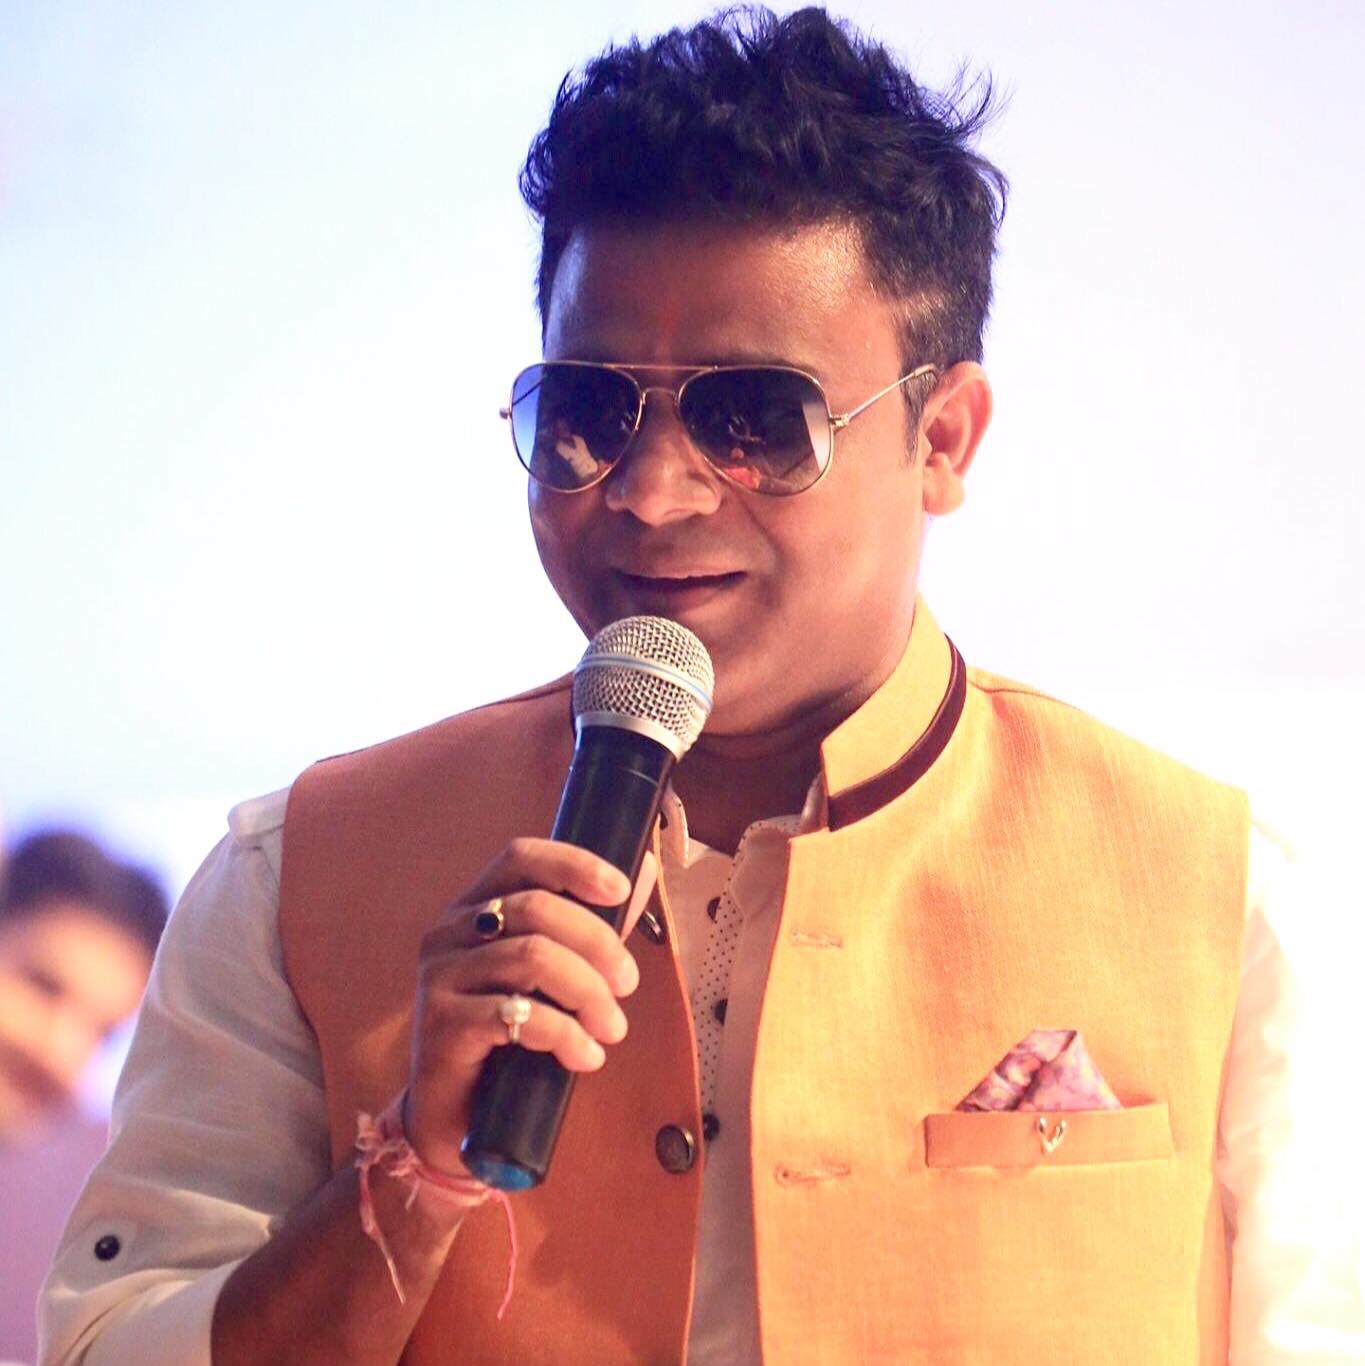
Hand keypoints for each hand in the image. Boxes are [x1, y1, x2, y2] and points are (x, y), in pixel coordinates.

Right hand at [406, 839, 655, 1176]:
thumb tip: (644, 867)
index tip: (621, 891)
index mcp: (475, 907)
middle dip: (597, 943)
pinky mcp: (440, 1024)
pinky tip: (585, 1057)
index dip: (573, 864)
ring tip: (612, 1029)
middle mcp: (450, 931)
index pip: (521, 857)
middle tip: (628, 984)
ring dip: (588, 993)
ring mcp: (440, 976)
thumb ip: (591, 925)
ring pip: (532, 956)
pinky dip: (564, 1034)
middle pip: (536, 908)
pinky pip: (515, 1014)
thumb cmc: (509, 1035)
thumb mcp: (552, 975)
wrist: (455, 1115)